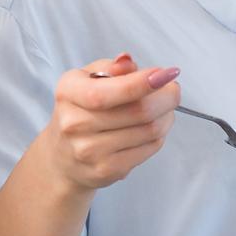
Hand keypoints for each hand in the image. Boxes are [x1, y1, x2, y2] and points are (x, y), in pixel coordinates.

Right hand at [41, 53, 180, 192]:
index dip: (142, 82)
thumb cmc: (81, 110)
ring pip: (149, 130)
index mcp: (69, 93)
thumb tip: (130, 64)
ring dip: (166, 117)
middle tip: (173, 90)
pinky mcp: (106, 170)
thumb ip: (111, 68)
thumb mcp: (87, 79)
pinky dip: (160, 135)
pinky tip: (153, 129)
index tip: (166, 73)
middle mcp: (74, 123)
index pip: (108, 91)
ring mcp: (89, 150)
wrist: (63, 157)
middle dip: (166, 98)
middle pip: (138, 111)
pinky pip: (148, 148)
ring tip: (163, 110)